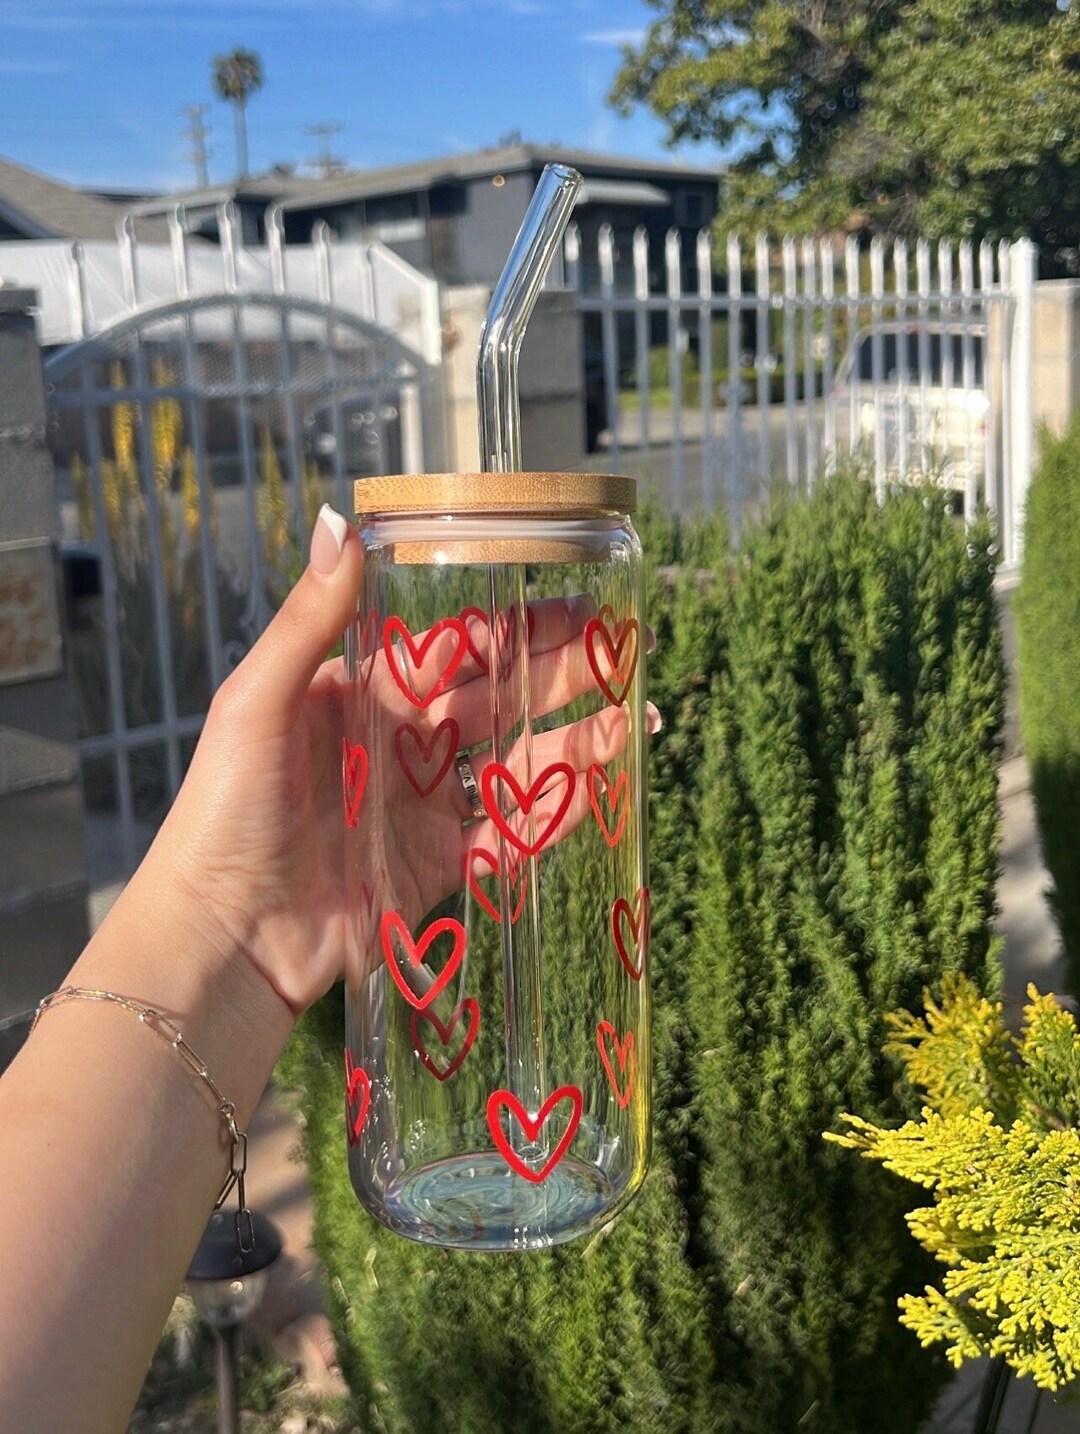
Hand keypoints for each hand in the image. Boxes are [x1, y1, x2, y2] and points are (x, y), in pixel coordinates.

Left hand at [150, 506, 654, 1017]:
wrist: (224, 936)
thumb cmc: (224, 810)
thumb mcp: (257, 703)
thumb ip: (307, 620)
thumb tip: (341, 522)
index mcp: (360, 696)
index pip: (452, 648)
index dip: (511, 627)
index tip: (571, 603)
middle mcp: (398, 746)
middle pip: (495, 700)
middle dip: (558, 676)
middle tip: (622, 653)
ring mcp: (421, 808)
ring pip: (512, 764)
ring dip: (571, 742)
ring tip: (632, 721)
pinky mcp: (436, 867)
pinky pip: (507, 834)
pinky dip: (553, 813)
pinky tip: (598, 788)